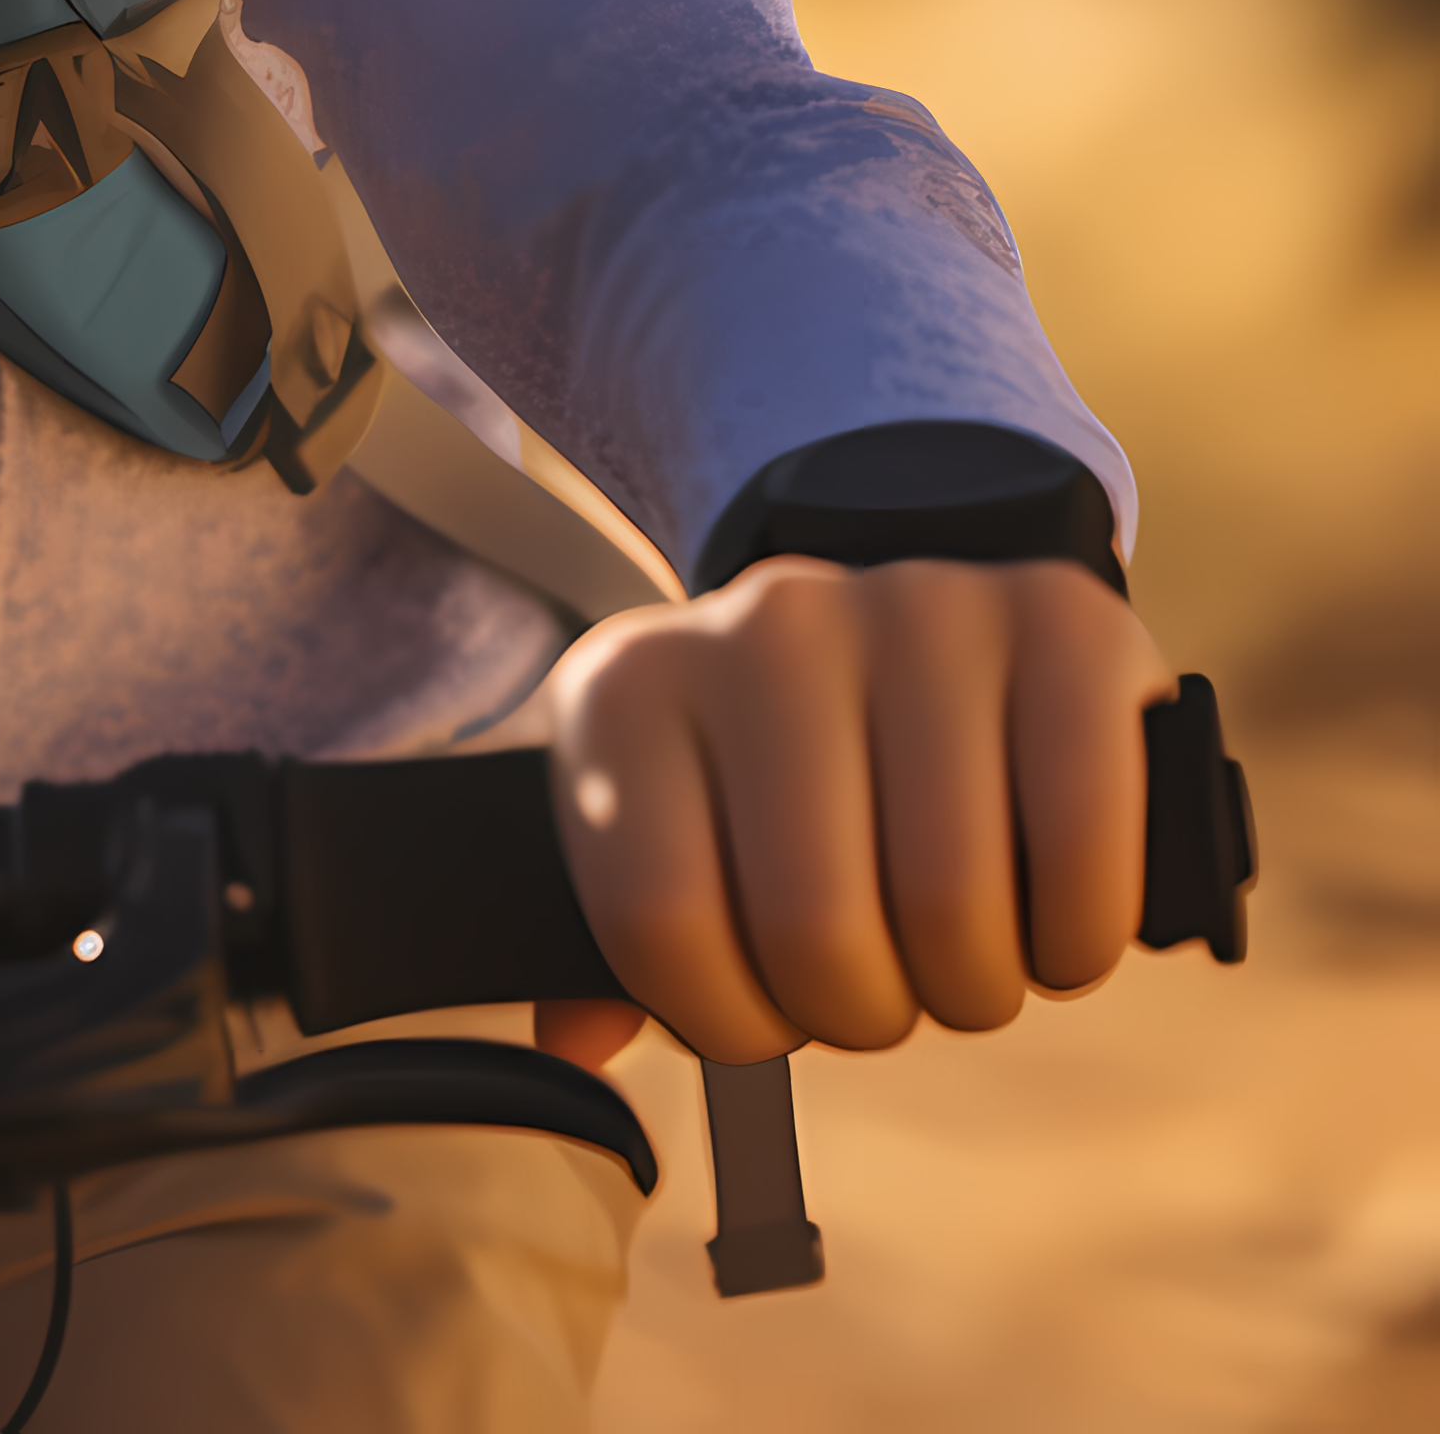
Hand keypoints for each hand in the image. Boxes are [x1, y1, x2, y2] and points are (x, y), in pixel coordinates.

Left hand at [546, 554, 1174, 1063]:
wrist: (907, 632)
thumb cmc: (771, 774)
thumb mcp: (659, 830)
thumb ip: (604, 950)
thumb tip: (570, 1045)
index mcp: (631, 687)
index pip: (659, 923)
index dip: (727, 1017)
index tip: (764, 1007)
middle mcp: (767, 626)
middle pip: (815, 930)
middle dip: (860, 1012)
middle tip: (882, 985)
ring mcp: (916, 608)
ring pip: (950, 904)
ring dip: (971, 986)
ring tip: (961, 955)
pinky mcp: (1059, 620)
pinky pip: (1082, 837)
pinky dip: (1077, 934)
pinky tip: (1053, 928)